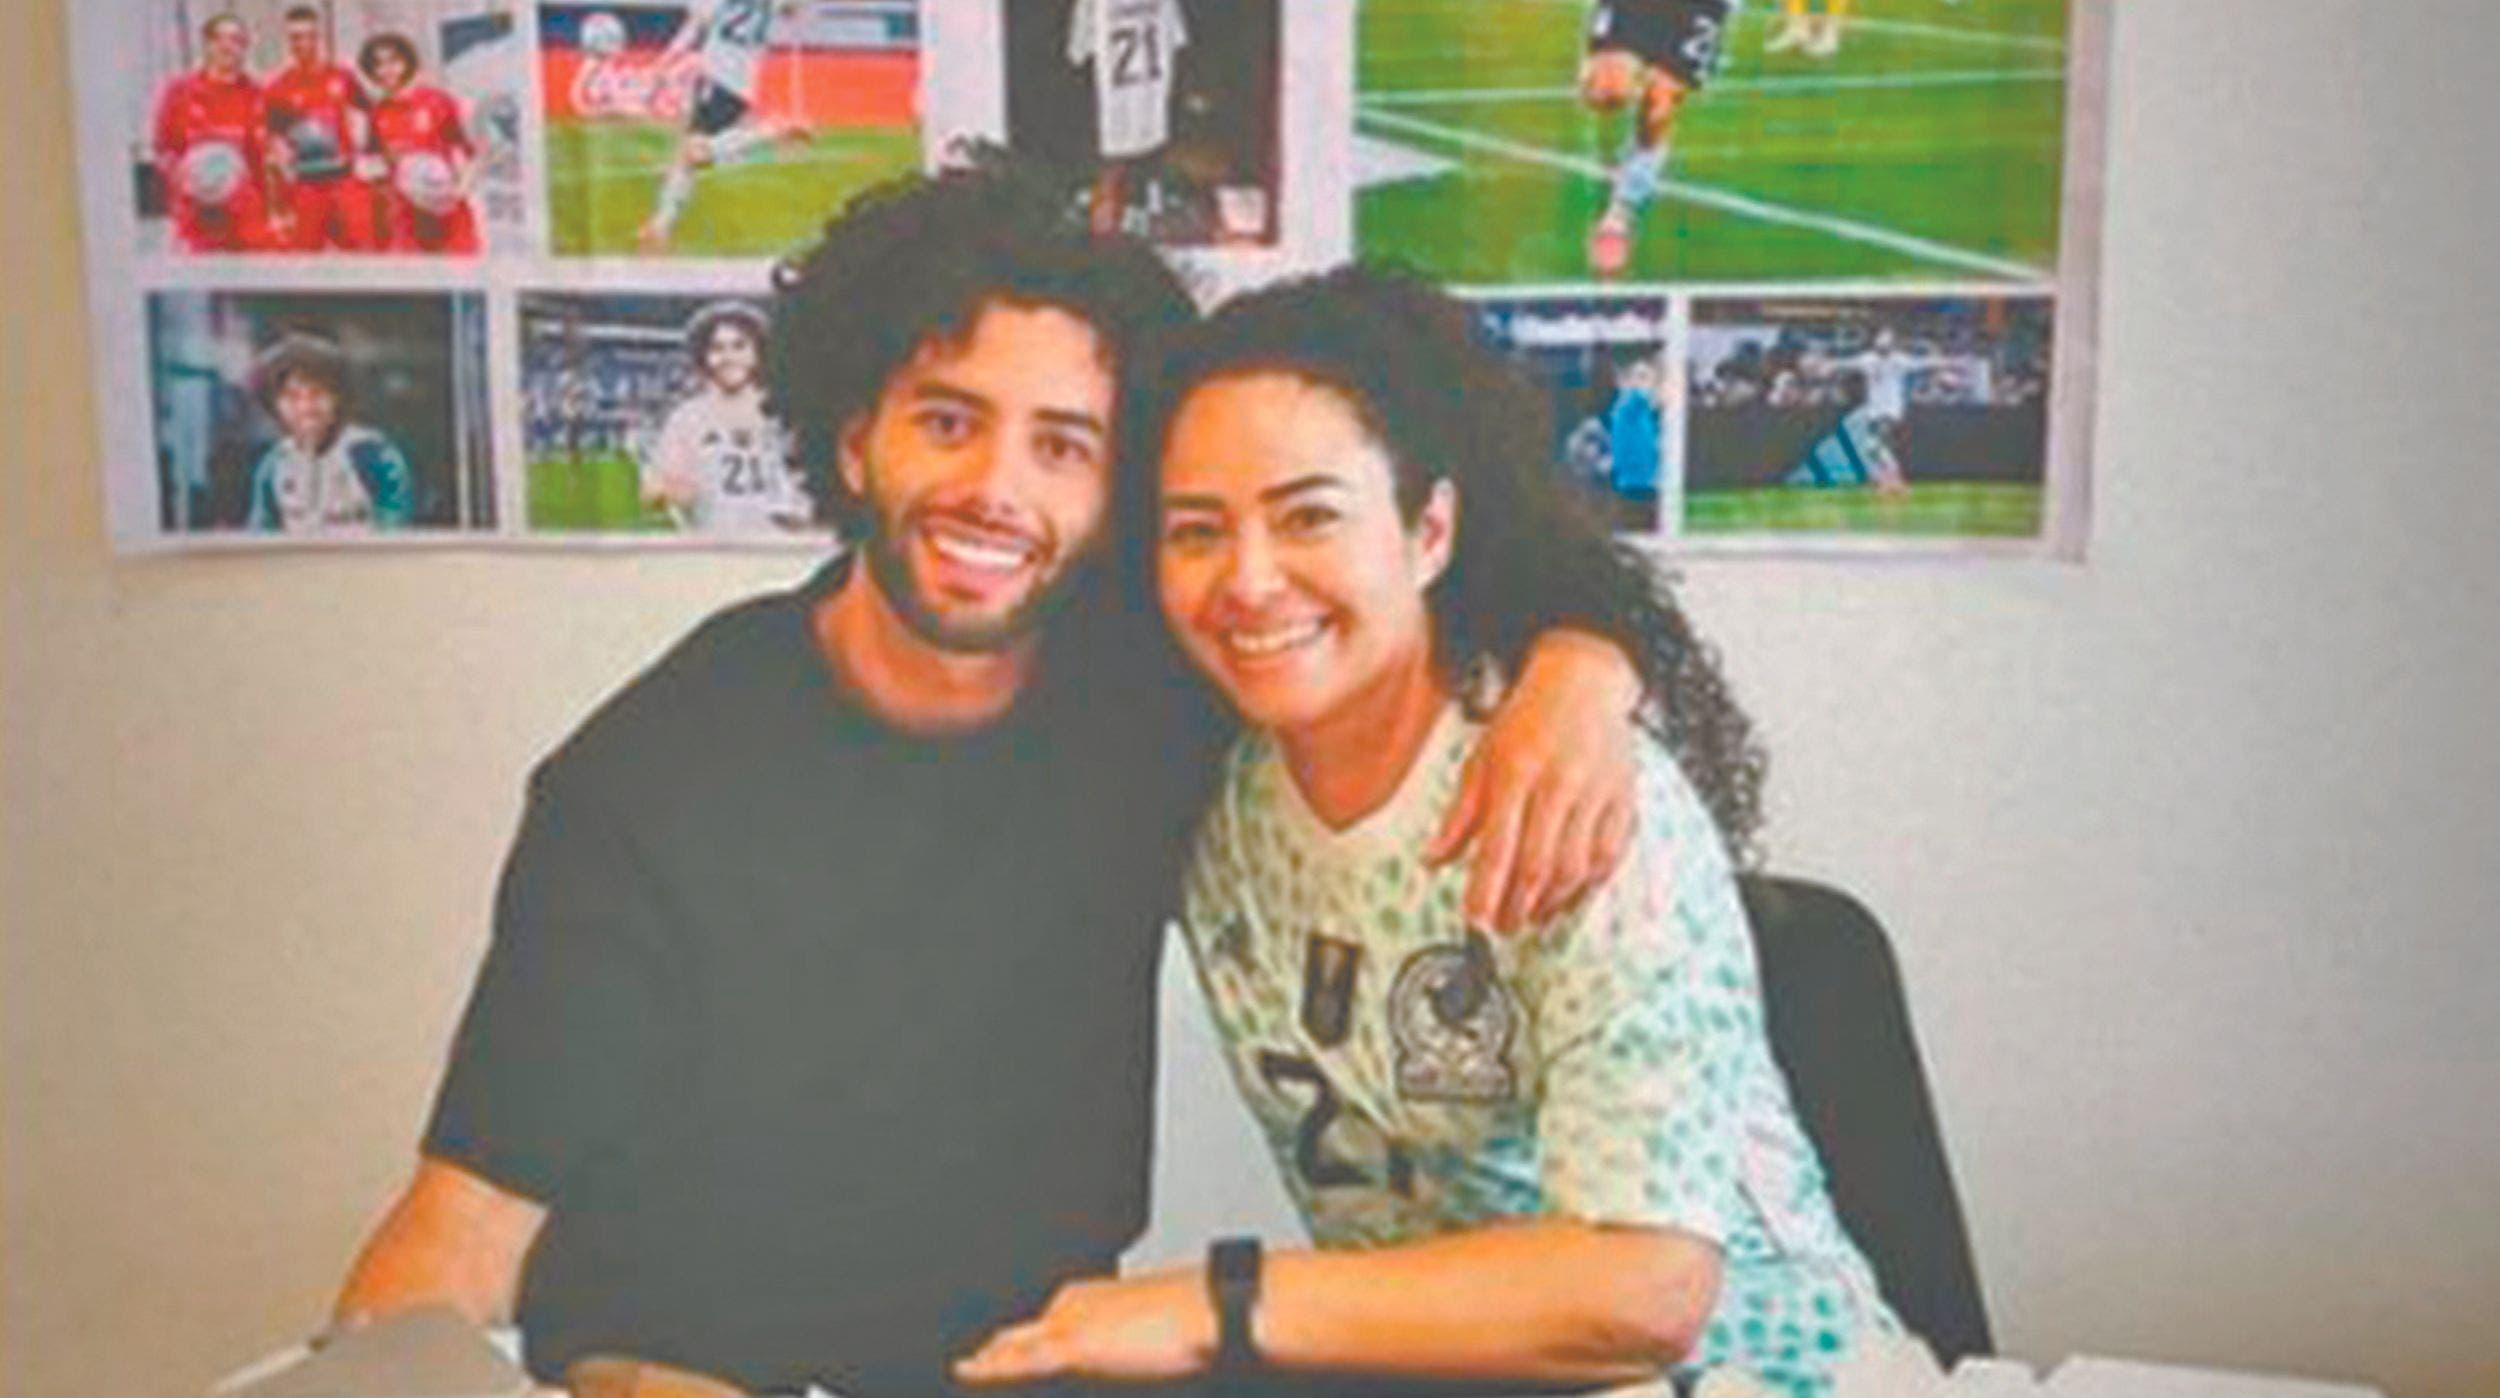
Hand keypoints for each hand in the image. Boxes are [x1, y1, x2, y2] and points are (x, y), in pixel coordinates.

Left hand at [952, 1269, 1214, 1385]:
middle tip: (965, 1370)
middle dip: (991, 1353)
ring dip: (987, 1362)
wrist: (1211, 1308)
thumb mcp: (1148, 1329)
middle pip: (1016, 1336)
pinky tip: (970, 1373)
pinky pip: (1020, 1361)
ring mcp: (1069, 1322)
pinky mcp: (1073, 1345)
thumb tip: (1119, 1354)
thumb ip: (1121, 1341)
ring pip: (1011, 1347)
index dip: (1011, 1345)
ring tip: (962, 1374)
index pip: (1037, 1325)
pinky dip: (992, 1370)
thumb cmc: (1194, 1316)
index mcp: (1086, 1296)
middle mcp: (1072, 1303)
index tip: (990, 1357)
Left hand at [1426, 631, 1640, 931]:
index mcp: (1516, 771)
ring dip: (1550, 902)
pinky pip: (1609, 856)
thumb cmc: (1525, 722)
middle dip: (1517, 905)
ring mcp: (1596, 793)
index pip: (1499, 845)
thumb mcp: (1481, 758)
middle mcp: (1559, 783)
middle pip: (1538, 863)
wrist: (1582, 682)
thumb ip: (1459, 814)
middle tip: (1501, 927)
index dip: (1486, 889)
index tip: (1475, 919)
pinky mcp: (1623, 799)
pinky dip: (1588, 885)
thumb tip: (1431, 861)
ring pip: (1575, 866)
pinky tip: (1567, 896)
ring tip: (1529, 916)